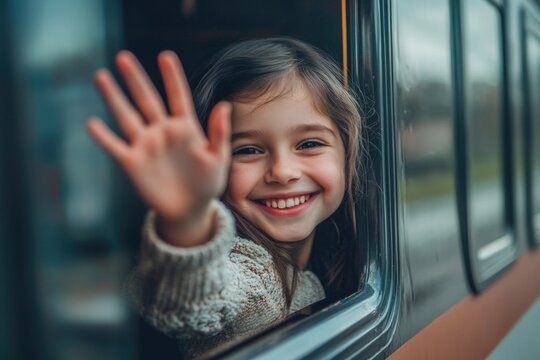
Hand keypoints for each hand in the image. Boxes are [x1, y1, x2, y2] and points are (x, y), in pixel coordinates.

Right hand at [87, 51, 230, 244]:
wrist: (189, 210)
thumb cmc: (207, 184)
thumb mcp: (218, 158)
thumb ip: (219, 133)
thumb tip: (225, 105)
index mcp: (186, 127)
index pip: (178, 97)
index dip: (172, 78)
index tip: (165, 57)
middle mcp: (162, 131)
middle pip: (147, 100)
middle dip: (136, 79)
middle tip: (123, 57)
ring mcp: (146, 145)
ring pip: (126, 117)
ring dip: (113, 98)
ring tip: (101, 76)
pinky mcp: (133, 163)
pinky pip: (116, 147)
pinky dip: (104, 137)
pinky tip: (92, 123)